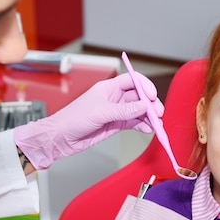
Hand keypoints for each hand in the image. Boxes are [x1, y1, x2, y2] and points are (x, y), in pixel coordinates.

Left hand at [13, 72, 162, 168]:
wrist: (61, 138)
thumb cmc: (73, 119)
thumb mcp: (101, 112)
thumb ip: (124, 110)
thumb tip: (144, 106)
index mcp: (109, 87)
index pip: (132, 80)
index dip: (145, 86)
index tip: (152, 96)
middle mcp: (114, 98)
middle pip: (139, 96)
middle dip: (150, 104)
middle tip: (158, 113)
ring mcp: (116, 112)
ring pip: (138, 111)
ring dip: (149, 116)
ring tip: (157, 124)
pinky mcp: (116, 125)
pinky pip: (134, 123)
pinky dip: (143, 126)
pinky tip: (149, 129)